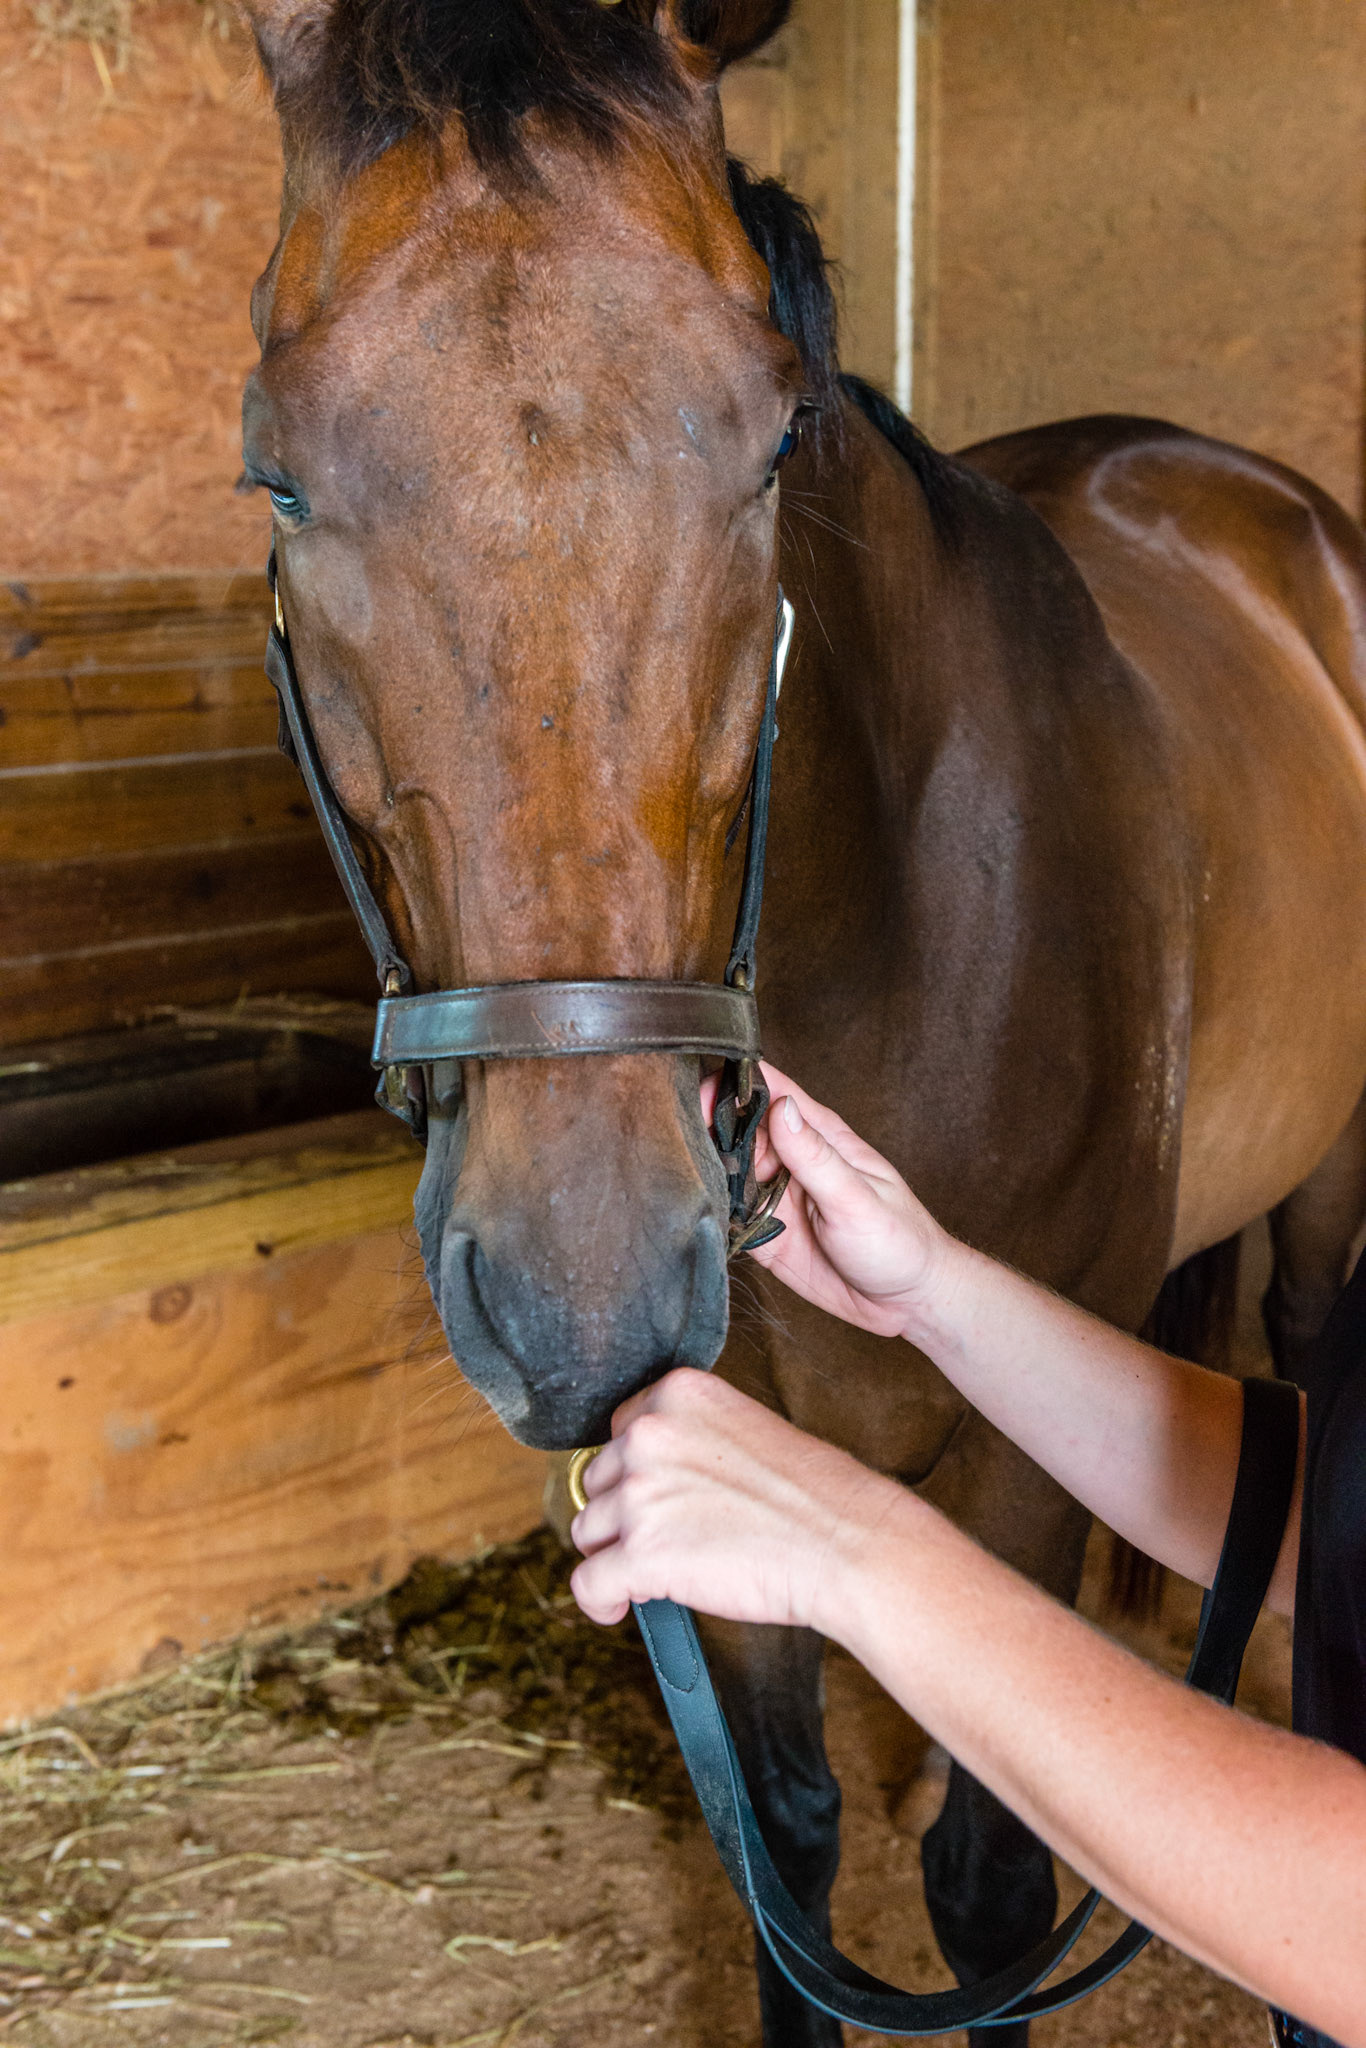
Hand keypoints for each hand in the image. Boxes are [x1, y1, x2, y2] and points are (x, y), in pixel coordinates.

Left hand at [569, 1368, 901, 1630]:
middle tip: (669, 1539)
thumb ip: (689, 1440)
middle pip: (598, 1482)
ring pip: (588, 1532)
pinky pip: (588, 1583)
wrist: (849, 1544)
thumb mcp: (746, 1430)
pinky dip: (600, 1601)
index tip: (661, 1498)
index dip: (637, 1473)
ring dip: (616, 1556)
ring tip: (656, 1573)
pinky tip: (621, 1606)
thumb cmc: (815, 1496)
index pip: (619, 1432)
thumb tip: (642, 1477)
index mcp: (679, 1393)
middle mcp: (651, 1433)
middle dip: (624, 1514)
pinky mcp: (641, 1554)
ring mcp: (642, 1493)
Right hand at [709, 1063, 958, 1342]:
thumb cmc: (898, 1241)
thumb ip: (816, 1157)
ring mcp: (774, 1195)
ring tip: (682, 1181)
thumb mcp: (856, 1199)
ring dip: (701, 1172)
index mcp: (817, 1136)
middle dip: (702, 1130)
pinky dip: (709, 1212)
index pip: (766, 1089)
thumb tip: (782, 1108)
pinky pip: (726, 1215)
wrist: (906, 1300)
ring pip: (723, 1170)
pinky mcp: (764, 1232)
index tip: (695, 1092)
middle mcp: (789, 1159)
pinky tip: (696, 1215)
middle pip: (733, 1127)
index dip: (730, 1083)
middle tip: (678, 1146)